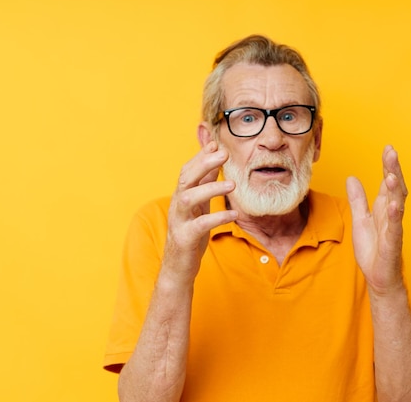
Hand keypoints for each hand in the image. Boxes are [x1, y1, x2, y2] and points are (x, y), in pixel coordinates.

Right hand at [162, 141, 237, 284]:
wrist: (178, 267)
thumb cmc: (190, 234)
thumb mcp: (199, 206)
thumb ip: (204, 185)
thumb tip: (213, 161)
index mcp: (182, 196)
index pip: (188, 170)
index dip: (201, 156)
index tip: (216, 143)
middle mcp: (177, 205)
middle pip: (186, 178)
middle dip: (203, 164)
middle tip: (224, 154)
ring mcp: (179, 221)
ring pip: (188, 198)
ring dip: (210, 188)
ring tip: (232, 184)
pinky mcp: (184, 238)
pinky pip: (199, 225)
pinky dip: (216, 218)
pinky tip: (233, 215)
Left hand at [346, 145, 407, 295]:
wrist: (378, 277)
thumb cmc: (372, 250)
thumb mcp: (359, 219)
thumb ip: (357, 199)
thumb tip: (352, 178)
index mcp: (383, 208)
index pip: (387, 183)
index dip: (388, 166)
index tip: (388, 149)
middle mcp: (391, 215)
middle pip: (395, 189)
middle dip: (393, 170)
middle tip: (391, 153)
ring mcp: (393, 229)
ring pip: (397, 205)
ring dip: (395, 190)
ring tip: (391, 174)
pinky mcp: (392, 244)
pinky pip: (395, 229)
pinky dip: (394, 217)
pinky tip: (393, 206)